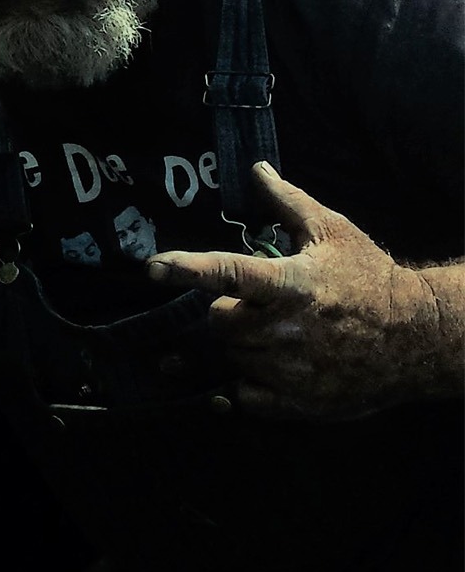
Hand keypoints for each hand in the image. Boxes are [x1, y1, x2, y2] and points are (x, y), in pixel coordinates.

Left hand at [147, 164, 453, 418]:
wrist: (419, 336)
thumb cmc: (371, 279)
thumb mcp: (333, 232)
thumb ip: (288, 203)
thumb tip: (258, 170)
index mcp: (291, 284)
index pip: (228, 273)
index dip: (186, 269)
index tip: (152, 268)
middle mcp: (286, 330)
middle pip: (220, 322)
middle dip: (226, 311)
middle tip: (251, 305)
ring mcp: (291, 370)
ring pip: (230, 358)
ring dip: (236, 346)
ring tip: (267, 333)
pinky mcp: (299, 402)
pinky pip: (245, 397)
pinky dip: (240, 387)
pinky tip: (250, 373)